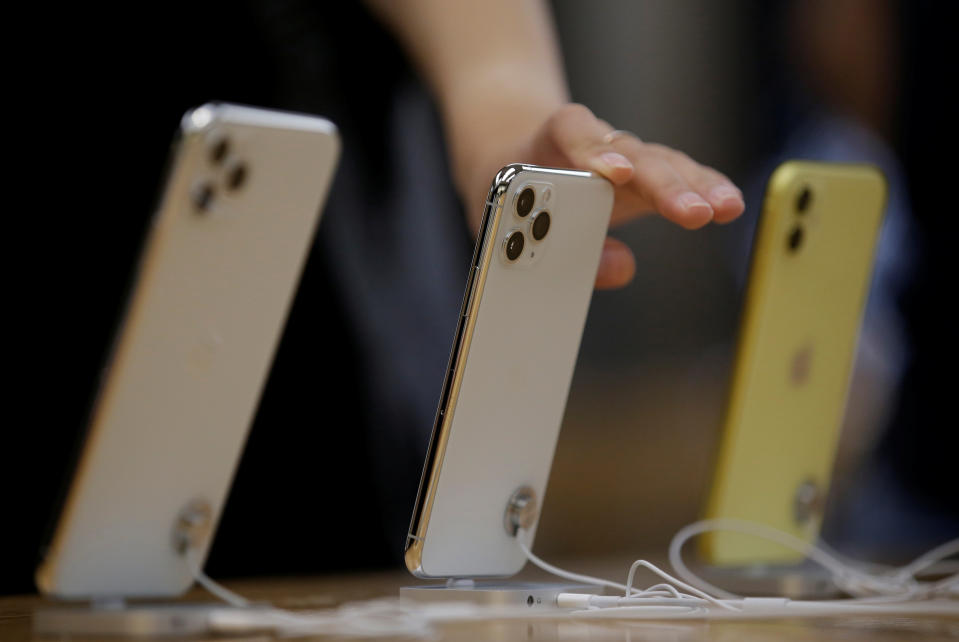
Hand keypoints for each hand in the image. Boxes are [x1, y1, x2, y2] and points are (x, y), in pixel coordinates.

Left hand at [466, 104, 745, 288]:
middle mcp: (595, 140)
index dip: (594, 150)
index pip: (573, 132)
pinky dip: (703, 187)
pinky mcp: (646, 169)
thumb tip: (620, 267)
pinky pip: (678, 172)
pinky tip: (727, 206)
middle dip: (662, 184)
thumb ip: (554, 245)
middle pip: (631, 152)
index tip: (616, 174)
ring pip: (662, 162)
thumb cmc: (514, 192)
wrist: (515, 154)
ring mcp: (626, 152)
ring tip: (723, 209)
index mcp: (549, 140)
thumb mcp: (511, 220)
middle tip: (691, 213)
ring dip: (693, 187)